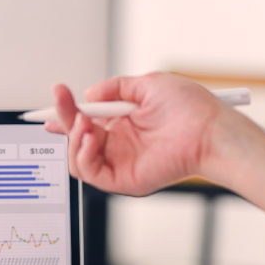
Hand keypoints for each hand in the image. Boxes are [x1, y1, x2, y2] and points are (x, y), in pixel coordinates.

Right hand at [45, 72, 242, 195]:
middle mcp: (117, 145)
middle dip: (66, 119)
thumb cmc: (190, 109)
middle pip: (76, 138)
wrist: (208, 130)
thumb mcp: (148, 85)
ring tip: (84, 123)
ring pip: (77, 158)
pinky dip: (82, 155)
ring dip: (74, 138)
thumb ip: (115, 88)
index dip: (67, 112)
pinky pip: (89, 173)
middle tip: (64, 103)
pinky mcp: (121, 180)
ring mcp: (118, 163)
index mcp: (122, 124)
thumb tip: (90, 94)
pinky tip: (89, 139)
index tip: (57, 96)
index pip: (86, 121)